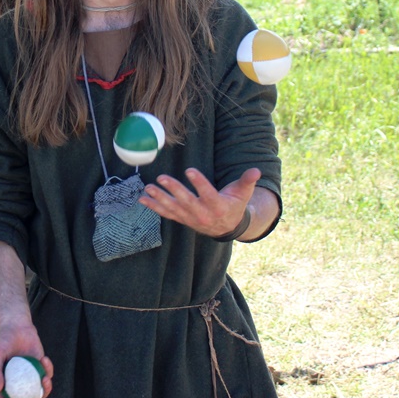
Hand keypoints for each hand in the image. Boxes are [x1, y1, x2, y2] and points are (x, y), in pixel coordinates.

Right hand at [0, 321, 53, 397]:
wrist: (16, 324)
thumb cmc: (3, 339)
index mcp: (5, 381)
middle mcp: (18, 381)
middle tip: (35, 397)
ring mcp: (30, 375)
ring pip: (40, 391)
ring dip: (45, 389)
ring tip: (45, 379)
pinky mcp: (40, 367)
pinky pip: (47, 374)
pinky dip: (48, 369)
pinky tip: (44, 358)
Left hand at [139, 167, 260, 237]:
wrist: (227, 227)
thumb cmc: (234, 205)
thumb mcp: (243, 193)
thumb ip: (247, 181)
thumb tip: (256, 170)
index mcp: (219, 206)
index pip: (208, 194)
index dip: (199, 183)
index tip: (190, 170)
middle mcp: (203, 214)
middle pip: (187, 201)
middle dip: (174, 190)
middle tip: (162, 177)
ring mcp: (191, 219)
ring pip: (174, 208)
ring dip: (160, 198)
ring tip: (148, 188)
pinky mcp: (182, 219)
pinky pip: (166, 214)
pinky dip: (154, 207)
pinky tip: (142, 198)